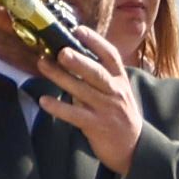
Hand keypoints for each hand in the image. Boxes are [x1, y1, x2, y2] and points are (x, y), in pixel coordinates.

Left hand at [36, 23, 144, 173]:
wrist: (135, 148)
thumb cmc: (120, 116)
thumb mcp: (117, 92)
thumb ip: (99, 78)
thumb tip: (73, 59)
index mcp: (120, 80)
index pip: (110, 56)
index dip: (95, 41)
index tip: (78, 30)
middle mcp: (115, 92)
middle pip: (96, 72)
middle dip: (78, 60)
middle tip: (61, 51)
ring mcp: (106, 109)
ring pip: (81, 91)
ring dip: (60, 77)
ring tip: (43, 65)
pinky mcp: (97, 126)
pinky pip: (75, 114)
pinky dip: (59, 107)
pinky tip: (44, 101)